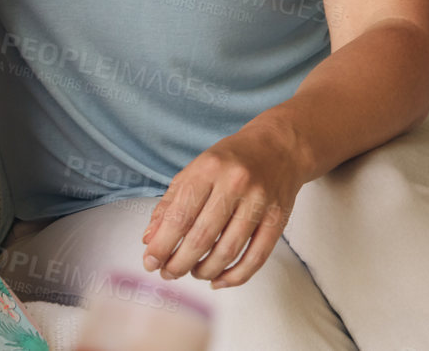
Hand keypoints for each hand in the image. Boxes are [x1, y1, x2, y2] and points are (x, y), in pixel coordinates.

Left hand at [140, 123, 308, 288]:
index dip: (162, 244)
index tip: (150, 262)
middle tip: (168, 273)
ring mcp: (259, 202)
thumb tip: (149, 239)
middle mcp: (234, 184)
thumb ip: (170, 204)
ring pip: (228, 251)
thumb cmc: (229, 161)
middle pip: (202, 236)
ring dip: (205, 270)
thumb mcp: (194, 171)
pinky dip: (235, 276)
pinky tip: (219, 281)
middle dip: (180, 262)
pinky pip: (256, 257)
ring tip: (192, 273)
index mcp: (208, 169)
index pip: (180, 215)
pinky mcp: (278, 219)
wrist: (278, 147)